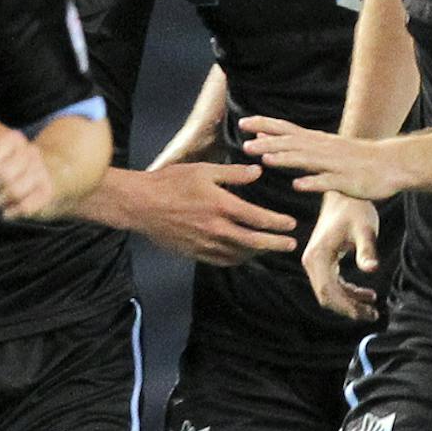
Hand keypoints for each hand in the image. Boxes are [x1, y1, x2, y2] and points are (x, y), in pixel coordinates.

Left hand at [0, 109, 59, 220]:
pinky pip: (26, 207)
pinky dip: (12, 212)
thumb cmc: (7, 161)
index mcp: (14, 139)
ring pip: (15, 191)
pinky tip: (7, 211)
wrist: (46, 176)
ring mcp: (42, 173)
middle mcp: (31, 153)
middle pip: (3, 175)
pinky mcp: (47, 193)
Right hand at [107, 164, 297, 265]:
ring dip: (257, 252)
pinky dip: (237, 259)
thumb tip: (257, 172)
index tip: (291, 224)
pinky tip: (242, 254)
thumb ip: (233, 174)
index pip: (258, 219)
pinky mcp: (194, 253)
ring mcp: (205, 244)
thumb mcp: (204, 170)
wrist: (140, 205)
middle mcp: (216, 229)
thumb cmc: (170, 183)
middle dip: (275, 244)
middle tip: (290, 245)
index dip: (278, 223)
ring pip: (239, 254)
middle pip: (254, 242)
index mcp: (221, 206)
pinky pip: (222, 260)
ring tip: (268, 248)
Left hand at [238, 116, 406, 200]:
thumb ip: (298, 143)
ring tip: (264, 159)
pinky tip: (298, 185)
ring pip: (306, 160)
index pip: (286, 129)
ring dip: (284, 159)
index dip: (265, 125)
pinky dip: (312, 182)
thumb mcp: (324, 146)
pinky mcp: (346, 181)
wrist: (390, 164)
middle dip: (268, 143)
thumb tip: (270, 137)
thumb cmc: (356, 158)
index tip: (243, 122)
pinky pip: (327, 182)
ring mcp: (334, 164)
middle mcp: (323, 149)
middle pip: (291, 144)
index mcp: (317, 141)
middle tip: (245, 143)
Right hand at [302, 193, 381, 321]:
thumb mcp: (365, 230)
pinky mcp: (322, 259)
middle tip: (373, 315)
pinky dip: (348, 292)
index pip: (328, 292)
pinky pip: (332, 284)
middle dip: (349, 308)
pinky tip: (366, 294)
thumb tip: (371, 269)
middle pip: (327, 296)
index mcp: (317, 256)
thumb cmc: (355, 209)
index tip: (367, 314)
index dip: (347, 307)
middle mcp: (311, 261)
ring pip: (329, 292)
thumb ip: (367, 250)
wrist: (345, 193)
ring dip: (349, 302)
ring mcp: (314, 261)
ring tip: (372, 309)